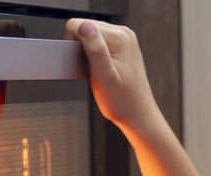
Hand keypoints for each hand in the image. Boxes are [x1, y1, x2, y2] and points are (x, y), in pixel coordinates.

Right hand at [65, 18, 159, 134]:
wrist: (138, 114)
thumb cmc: (122, 102)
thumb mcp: (103, 77)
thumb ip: (95, 49)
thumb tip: (85, 26)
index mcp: (118, 38)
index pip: (78, 25)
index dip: (73, 46)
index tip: (84, 64)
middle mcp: (123, 33)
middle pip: (84, 27)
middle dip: (81, 49)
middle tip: (92, 71)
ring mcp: (125, 38)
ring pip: (91, 35)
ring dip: (88, 53)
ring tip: (99, 72)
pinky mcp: (124, 46)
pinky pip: (100, 42)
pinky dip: (96, 56)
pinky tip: (103, 70)